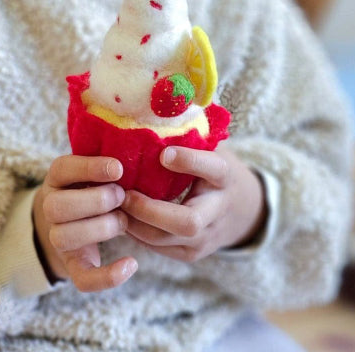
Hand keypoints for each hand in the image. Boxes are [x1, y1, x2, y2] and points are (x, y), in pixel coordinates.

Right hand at [33, 155, 137, 291]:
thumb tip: (138, 153)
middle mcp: (50, 207)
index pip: (62, 168)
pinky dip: (108, 276)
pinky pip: (83, 279)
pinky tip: (131, 263)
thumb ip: (107, 165)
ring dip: (101, 228)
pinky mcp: (73, 266)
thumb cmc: (95, 187)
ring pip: (65, 237)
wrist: (75, 221)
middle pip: (58, 206)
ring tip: (123, 220)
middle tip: (121, 196)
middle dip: (96, 200)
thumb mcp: (94, 171)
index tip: (118, 169)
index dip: (89, 168)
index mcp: (56, 178)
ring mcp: (58, 238)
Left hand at [122, 141, 265, 262]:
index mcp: (225, 176)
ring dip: (135, 224)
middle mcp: (218, 211)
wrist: (242, 210)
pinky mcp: (191, 254)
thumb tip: (158, 101)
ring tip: (112, 205)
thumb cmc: (213, 169)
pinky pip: (159, 248)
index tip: (164, 154)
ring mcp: (206, 238)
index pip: (212, 168)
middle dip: (150, 210)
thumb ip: (189, 133)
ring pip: (167, 240)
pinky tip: (119, 216)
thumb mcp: (211, 147)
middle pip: (187, 221)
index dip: (188, 161)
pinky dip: (136, 233)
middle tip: (123, 193)